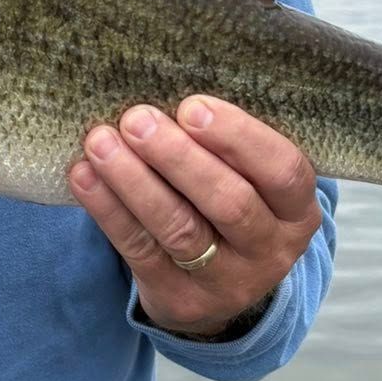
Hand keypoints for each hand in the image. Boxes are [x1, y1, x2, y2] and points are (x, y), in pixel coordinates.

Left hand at [68, 96, 320, 338]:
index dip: (239, 137)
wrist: (218, 287)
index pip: (284, 171)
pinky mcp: (179, 298)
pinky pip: (139, 249)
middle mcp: (270, 250)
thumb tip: (167, 82)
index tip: (192, 106)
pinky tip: (84, 176)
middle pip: (229, 203)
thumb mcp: (252, 179)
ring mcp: (226, 281)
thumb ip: (228, 143)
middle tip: (137, 118)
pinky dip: (108, 209)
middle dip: (178, 157)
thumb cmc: (231, 201)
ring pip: (180, 229)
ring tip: (100, 142)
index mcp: (298, 210)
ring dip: (135, 180)